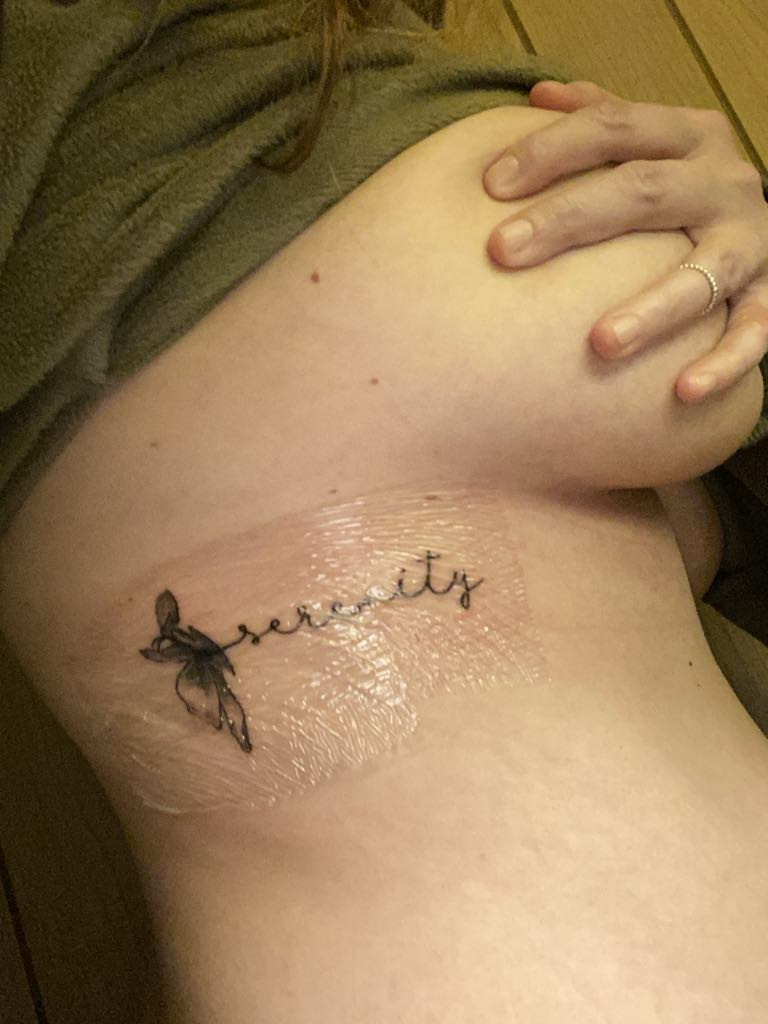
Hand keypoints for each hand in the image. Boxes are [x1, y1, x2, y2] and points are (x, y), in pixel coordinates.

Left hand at [482, 80, 767, 402]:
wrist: (762, 226)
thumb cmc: (678, 189)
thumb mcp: (649, 145)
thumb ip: (602, 118)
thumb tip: (538, 97)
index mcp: (687, 136)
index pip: (614, 126)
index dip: (552, 150)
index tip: (490, 185)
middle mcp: (724, 180)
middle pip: (643, 190)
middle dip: (569, 219)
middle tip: (504, 251)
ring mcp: (752, 239)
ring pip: (705, 270)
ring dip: (654, 309)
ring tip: (600, 344)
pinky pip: (754, 331)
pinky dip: (724, 362)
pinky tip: (682, 391)